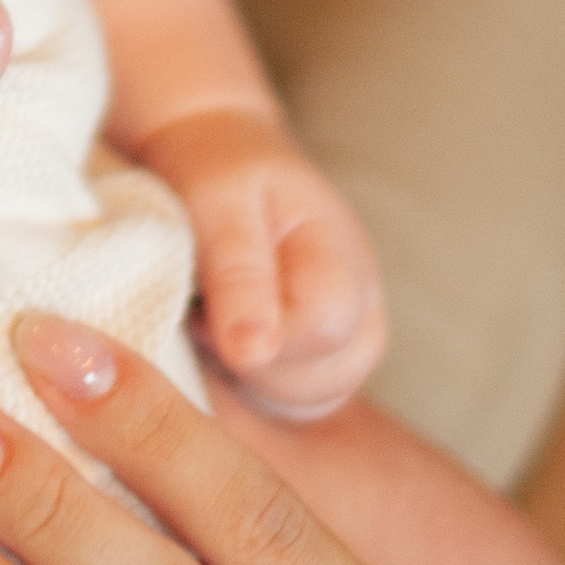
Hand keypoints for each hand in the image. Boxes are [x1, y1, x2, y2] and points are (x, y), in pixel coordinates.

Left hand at [139, 100, 387, 414]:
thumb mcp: (219, 201)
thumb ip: (238, 272)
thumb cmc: (217, 171)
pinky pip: (286, 407)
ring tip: (209, 321)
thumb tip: (252, 353)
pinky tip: (218, 345)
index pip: (321, 333)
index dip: (251, 329)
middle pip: (320, 385)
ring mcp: (346, 346)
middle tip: (201, 310)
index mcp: (346, 263)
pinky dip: (245, 387)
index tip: (203, 299)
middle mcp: (363, 314)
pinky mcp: (316, 365)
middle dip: (247, 361)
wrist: (217, 157)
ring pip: (303, 406)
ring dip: (244, 377)